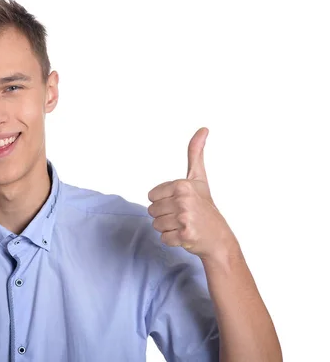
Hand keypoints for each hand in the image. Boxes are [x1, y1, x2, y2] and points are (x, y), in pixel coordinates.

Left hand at [147, 127, 237, 258]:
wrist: (220, 238)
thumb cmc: (206, 207)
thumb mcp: (199, 178)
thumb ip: (195, 153)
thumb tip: (203, 129)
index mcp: (182, 185)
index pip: (151, 196)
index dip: (163, 202)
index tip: (180, 203)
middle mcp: (183, 199)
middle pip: (151, 211)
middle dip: (165, 216)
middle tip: (183, 216)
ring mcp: (184, 218)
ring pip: (156, 225)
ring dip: (168, 228)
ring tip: (184, 225)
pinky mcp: (184, 235)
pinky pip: (163, 238)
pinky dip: (172, 240)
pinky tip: (186, 236)